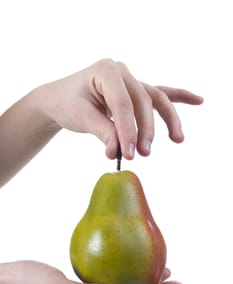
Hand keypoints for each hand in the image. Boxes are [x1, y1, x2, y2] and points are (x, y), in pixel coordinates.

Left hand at [36, 58, 202, 159]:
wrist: (61, 99)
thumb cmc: (67, 104)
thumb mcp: (81, 117)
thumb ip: (103, 132)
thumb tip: (120, 152)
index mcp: (106, 70)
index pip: (122, 103)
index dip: (127, 130)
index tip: (128, 154)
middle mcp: (122, 72)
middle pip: (143, 101)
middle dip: (145, 130)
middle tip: (143, 154)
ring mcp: (131, 80)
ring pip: (156, 99)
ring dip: (168, 120)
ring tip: (177, 139)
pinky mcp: (135, 91)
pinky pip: (160, 93)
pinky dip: (179, 97)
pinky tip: (198, 100)